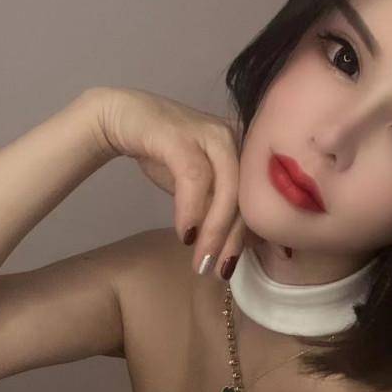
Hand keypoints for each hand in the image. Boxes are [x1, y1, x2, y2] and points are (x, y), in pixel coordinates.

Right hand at [87, 84, 247, 278]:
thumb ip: (225, 208)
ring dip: (213, 232)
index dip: (264, 231)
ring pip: (225, 189)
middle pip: (246, 197)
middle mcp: (236, 139)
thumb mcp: (204, 187)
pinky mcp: (181, 136)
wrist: (125, 119)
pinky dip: (190, 209)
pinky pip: (194, 177)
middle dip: (233, 240)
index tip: (266, 260)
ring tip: (201, 261)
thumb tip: (252, 244)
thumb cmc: (170, 156)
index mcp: (248, 150)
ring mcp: (211, 134)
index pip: (262, 197)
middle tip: (221, 271)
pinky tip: (185, 234)